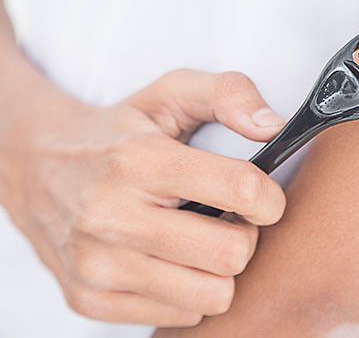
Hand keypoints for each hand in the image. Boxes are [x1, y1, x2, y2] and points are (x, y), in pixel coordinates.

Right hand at [0, 70, 286, 326]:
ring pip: (213, 295)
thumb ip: (227, 93)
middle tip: (223, 216)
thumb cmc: (119, 132)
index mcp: (138, 160)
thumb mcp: (170, 93)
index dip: (269, 197)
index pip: (240, 190)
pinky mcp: (89, 299)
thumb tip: (273, 127)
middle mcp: (111, 217)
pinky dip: (188, 290)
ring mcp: (96, 266)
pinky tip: (169, 259)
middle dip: (244, 234)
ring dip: (218, 268)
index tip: (261, 196)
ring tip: (198, 238)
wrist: (35, 167)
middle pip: (233, 253)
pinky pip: (182, 314)